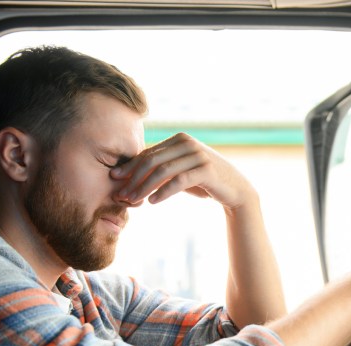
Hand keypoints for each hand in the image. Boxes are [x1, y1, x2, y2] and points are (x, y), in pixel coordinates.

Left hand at [110, 133, 256, 209]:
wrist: (236, 190)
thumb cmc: (204, 182)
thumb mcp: (181, 171)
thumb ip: (162, 167)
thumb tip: (129, 174)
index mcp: (179, 139)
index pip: (148, 153)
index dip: (130, 167)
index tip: (115, 181)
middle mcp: (188, 143)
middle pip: (152, 161)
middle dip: (133, 178)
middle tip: (121, 195)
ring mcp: (198, 155)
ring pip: (163, 171)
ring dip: (145, 187)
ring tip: (134, 201)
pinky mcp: (206, 170)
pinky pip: (179, 181)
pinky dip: (163, 192)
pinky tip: (153, 202)